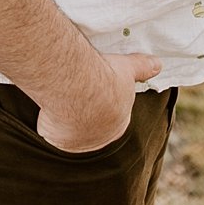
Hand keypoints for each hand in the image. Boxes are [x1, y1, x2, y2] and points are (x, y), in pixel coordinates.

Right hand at [36, 52, 160, 152]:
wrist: (75, 89)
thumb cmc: (103, 80)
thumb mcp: (126, 70)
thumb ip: (141, 68)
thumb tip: (158, 64)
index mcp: (120, 121)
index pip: (114, 116)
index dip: (104, 104)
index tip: (93, 92)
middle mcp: (103, 135)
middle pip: (94, 125)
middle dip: (86, 115)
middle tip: (74, 96)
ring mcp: (81, 140)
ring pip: (74, 130)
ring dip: (67, 120)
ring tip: (58, 102)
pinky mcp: (59, 140)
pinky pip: (54, 134)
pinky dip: (50, 125)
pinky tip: (45, 111)